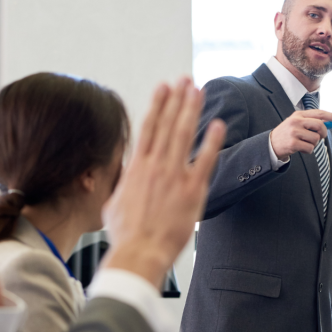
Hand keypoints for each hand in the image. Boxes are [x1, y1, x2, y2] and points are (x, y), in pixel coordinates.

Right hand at [101, 77, 225, 286]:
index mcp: (136, 167)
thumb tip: (122, 175)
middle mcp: (155, 166)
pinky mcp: (191, 190)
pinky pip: (205, 160)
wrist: (139, 252)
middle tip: (185, 79)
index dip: (157, 105)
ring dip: (191, 110)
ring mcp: (174, 176)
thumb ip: (121, 183)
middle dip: (177, 99)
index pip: (148, 128)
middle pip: (167, 124)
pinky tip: (218, 124)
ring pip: (183, 135)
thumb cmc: (125, 234)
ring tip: (198, 90)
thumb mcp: (113, 202)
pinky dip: (211, 141)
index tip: (163, 87)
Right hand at [269, 110, 331, 160]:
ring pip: (316, 139)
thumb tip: (331, 123)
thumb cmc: (288, 134)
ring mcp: (294, 132)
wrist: (271, 144)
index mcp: (299, 114)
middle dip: (324, 133)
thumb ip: (312, 122)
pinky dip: (308, 151)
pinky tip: (300, 149)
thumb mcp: (297, 123)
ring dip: (313, 144)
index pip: (319, 113)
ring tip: (304, 144)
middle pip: (320, 125)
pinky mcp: (293, 143)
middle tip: (321, 137)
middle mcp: (296, 121)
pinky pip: (310, 148)